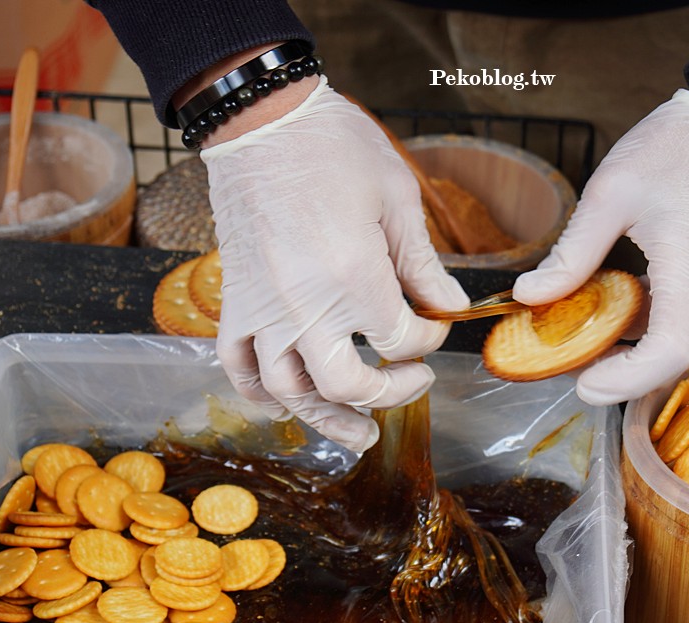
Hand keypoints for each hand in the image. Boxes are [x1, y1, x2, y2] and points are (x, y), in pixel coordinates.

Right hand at [202, 78, 468, 450]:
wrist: (261, 121)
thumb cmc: (334, 148)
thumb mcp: (395, 199)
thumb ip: (422, 263)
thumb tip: (453, 305)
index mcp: (355, 278)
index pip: (402, 339)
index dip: (429, 340)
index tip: (436, 325)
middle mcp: (306, 306)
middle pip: (346, 386)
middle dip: (388, 395)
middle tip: (412, 385)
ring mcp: (264, 308)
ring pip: (290, 392)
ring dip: (325, 420)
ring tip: (358, 434)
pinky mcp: (234, 300)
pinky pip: (238, 367)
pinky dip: (260, 394)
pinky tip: (285, 405)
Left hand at [513, 83, 688, 404]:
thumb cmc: (678, 146)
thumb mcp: (610, 194)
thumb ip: (572, 253)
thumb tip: (528, 295)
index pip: (669, 351)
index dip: (625, 379)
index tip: (583, 384)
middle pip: (671, 355)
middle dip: (616, 369)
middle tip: (563, 362)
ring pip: (678, 340)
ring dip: (630, 349)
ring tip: (577, 338)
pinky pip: (685, 319)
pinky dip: (646, 326)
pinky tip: (609, 312)